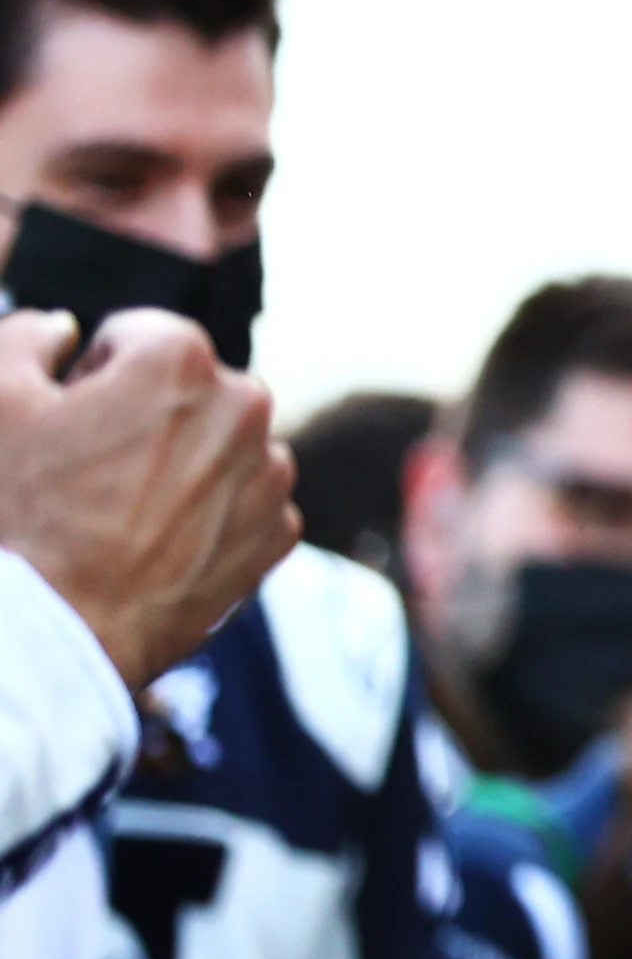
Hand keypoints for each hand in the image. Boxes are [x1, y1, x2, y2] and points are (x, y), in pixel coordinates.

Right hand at [0, 310, 297, 685]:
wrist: (59, 630)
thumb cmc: (22, 513)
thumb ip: (27, 337)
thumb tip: (65, 328)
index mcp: (182, 360)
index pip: (142, 335)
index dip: (98, 370)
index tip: (75, 412)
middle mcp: (246, 407)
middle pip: (194, 390)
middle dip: (151, 413)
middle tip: (96, 466)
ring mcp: (270, 474)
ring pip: (225, 445)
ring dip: (185, 461)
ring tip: (124, 509)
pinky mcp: (279, 533)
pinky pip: (245, 502)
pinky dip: (211, 513)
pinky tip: (157, 541)